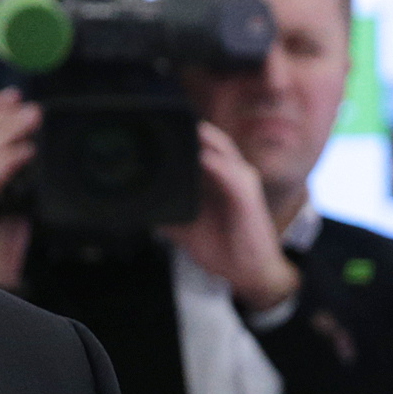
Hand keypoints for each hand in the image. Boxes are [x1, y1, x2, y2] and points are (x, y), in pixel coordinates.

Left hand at [164, 121, 299, 314]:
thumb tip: (141, 210)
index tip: (155, 128)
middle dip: (188, 127)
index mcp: (220, 178)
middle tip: (160, 120)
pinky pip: (229, 172)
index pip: (201, 145)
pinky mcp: (247, 194)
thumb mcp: (188, 229)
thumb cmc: (226, 249)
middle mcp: (233, 173)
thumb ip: (169, 214)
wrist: (251, 273)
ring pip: (221, 147)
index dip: (182, 134)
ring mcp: (242, 180)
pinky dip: (213, 162)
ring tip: (177, 127)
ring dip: (200, 137)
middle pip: (211, 138)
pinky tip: (198, 157)